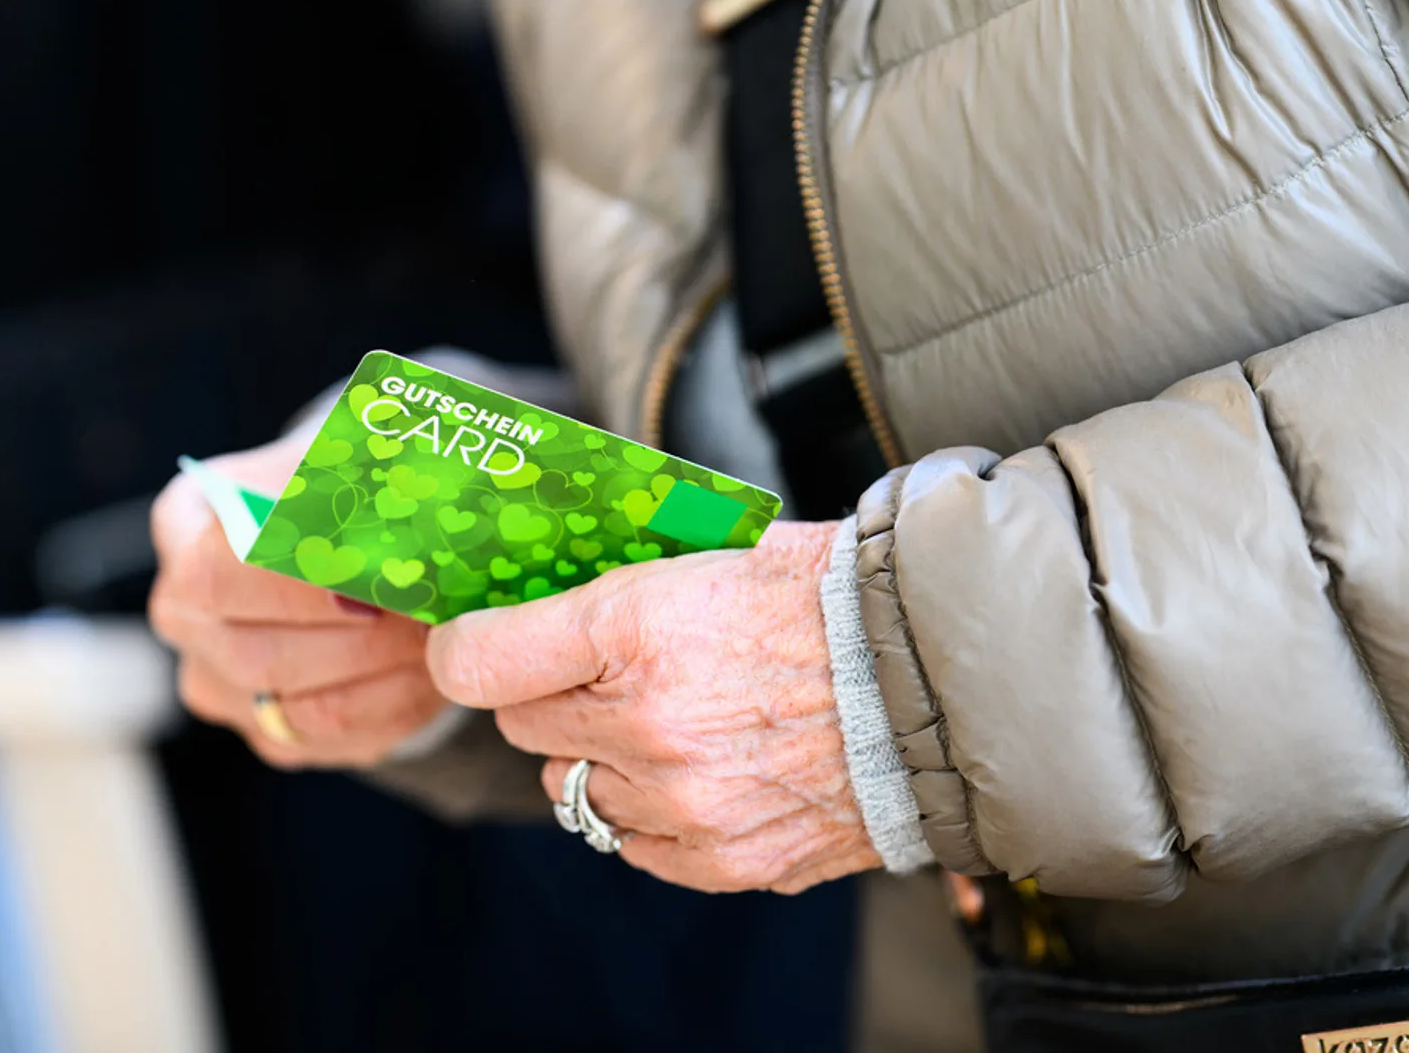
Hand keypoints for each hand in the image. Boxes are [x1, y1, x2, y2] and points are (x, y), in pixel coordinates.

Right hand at [148, 434, 449, 768]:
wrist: (354, 543)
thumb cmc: (345, 493)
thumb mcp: (346, 466)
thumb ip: (364, 486)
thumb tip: (410, 520)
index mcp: (184, 526)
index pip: (218, 574)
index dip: (297, 586)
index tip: (373, 579)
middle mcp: (183, 614)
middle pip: (256, 655)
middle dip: (361, 639)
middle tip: (433, 615)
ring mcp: (219, 683)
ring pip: (301, 710)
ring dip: (387, 678)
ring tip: (445, 640)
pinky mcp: (269, 735)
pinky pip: (336, 741)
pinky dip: (396, 709)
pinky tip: (432, 672)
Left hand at [426, 520, 880, 893]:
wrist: (941, 678)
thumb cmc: (830, 599)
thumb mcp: (711, 552)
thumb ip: (612, 592)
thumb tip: (531, 609)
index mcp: (638, 629)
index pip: (480, 662)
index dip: (470, 649)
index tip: (475, 645)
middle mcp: (648, 727)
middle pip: (526, 728)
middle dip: (557, 699)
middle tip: (613, 675)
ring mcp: (684, 803)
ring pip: (574, 792)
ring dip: (602, 760)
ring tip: (672, 723)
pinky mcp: (721, 858)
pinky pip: (632, 842)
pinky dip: (651, 813)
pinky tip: (704, 771)